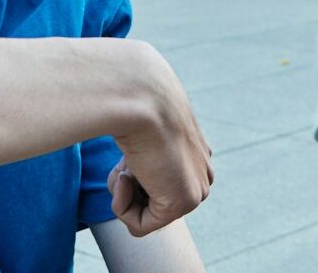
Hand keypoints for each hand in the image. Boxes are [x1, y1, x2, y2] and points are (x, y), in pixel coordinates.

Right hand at [106, 46, 213, 236]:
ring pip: (145, 214)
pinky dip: (121, 204)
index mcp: (195, 154)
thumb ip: (141, 144)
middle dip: (129, 183)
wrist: (139, 93)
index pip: (157, 182)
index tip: (132, 147)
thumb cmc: (130, 99)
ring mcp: (196, 189)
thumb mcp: (137, 122)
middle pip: (152, 201)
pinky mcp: (183, 202)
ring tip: (127, 161)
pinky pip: (138, 225)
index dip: (131, 170)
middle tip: (128, 156)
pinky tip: (128, 174)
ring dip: (123, 191)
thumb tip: (115, 145)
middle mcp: (201, 173)